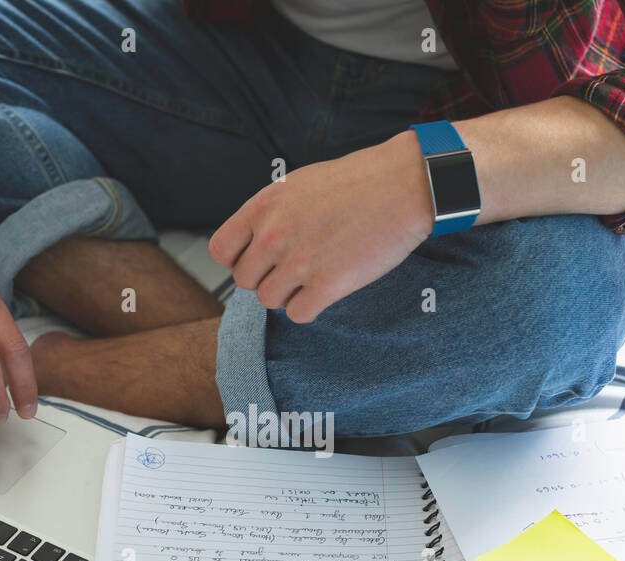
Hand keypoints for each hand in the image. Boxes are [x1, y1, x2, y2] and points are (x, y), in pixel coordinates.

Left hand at [209, 131, 434, 323]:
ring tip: (313, 276)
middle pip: (245, 281)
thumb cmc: (357, 182)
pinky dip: (310, 307)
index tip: (259, 259)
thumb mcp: (299, 185)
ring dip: (288, 294)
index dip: (238, 259)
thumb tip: (255, 242)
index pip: (221, 250)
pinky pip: (298, 314)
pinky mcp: (328, 284)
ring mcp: (300, 262)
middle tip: (294, 268)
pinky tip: (327, 289)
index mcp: (264, 207)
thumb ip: (271, 214)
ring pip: (269, 301)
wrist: (403, 185)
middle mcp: (275, 235)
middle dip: (266, 278)